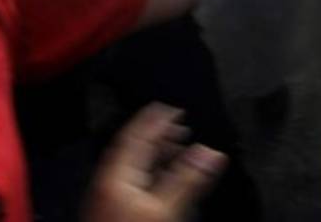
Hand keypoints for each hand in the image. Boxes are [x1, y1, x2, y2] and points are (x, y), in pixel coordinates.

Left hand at [83, 103, 225, 221]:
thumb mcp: (166, 209)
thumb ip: (188, 178)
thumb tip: (211, 151)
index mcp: (117, 176)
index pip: (134, 135)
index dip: (154, 118)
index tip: (173, 108)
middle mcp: (109, 184)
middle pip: (132, 149)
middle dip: (158, 135)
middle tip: (180, 126)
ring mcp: (110, 200)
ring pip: (134, 167)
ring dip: (157, 154)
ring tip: (178, 148)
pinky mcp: (115, 213)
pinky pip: (135, 182)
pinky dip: (154, 173)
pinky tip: (167, 179)